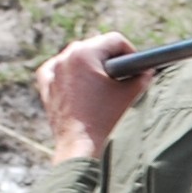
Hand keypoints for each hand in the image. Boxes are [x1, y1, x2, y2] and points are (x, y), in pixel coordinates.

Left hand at [33, 33, 145, 160]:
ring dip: (92, 67)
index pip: (115, 40)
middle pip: (95, 47)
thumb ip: (143, 76)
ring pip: (77, 58)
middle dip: (111, 60)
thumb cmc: (109, 123)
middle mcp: (64, 58)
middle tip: (124, 79)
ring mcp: (52, 72)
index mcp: (84, 54)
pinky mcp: (46, 87)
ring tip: (104, 87)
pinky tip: (82, 86)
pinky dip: (72, 75)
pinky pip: (60, 71)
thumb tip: (145, 69)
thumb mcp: (132, 95)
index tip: (138, 69)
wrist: (82, 152)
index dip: (132, 53)